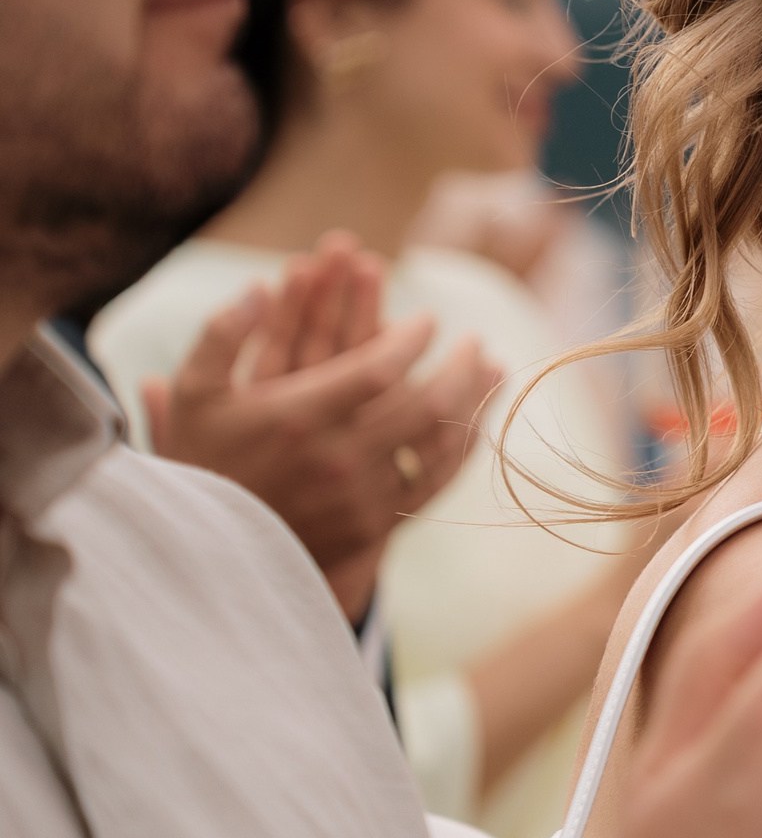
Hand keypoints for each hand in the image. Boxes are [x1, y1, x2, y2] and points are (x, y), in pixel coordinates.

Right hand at [141, 232, 499, 616]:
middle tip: (473, 340)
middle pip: (426, 403)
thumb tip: (256, 285)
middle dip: (459, 365)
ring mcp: (359, 497)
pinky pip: (436, 481)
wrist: (207, 552)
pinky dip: (463, 446)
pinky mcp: (374, 526)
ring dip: (474, 402)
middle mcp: (336, 459)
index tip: (428, 321)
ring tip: (489, 371)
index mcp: (298, 418)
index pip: (379, 368)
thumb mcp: (196, 395)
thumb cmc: (202, 461)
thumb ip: (223, 335)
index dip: (413, 339)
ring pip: (441, 443)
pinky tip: (475, 420)